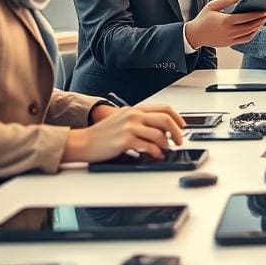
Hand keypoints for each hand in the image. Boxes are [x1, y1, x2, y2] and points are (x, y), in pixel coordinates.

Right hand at [63, 104, 185, 162]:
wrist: (83, 142)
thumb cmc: (102, 134)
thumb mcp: (122, 121)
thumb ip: (140, 122)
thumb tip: (161, 130)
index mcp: (135, 109)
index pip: (164, 108)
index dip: (177, 117)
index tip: (182, 126)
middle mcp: (133, 115)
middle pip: (165, 119)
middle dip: (177, 131)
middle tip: (179, 141)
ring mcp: (129, 127)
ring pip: (159, 133)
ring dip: (166, 144)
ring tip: (166, 150)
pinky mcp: (125, 141)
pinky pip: (148, 146)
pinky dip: (156, 152)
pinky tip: (156, 155)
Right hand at [185, 0, 265, 47]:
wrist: (195, 34)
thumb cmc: (203, 19)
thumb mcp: (212, 5)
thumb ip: (227, 0)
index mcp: (225, 21)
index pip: (245, 18)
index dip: (256, 15)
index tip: (264, 11)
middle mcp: (228, 31)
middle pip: (249, 26)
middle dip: (260, 21)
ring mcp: (229, 39)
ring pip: (248, 34)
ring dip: (257, 28)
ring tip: (262, 21)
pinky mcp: (229, 44)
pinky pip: (244, 40)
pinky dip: (251, 35)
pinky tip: (255, 29)